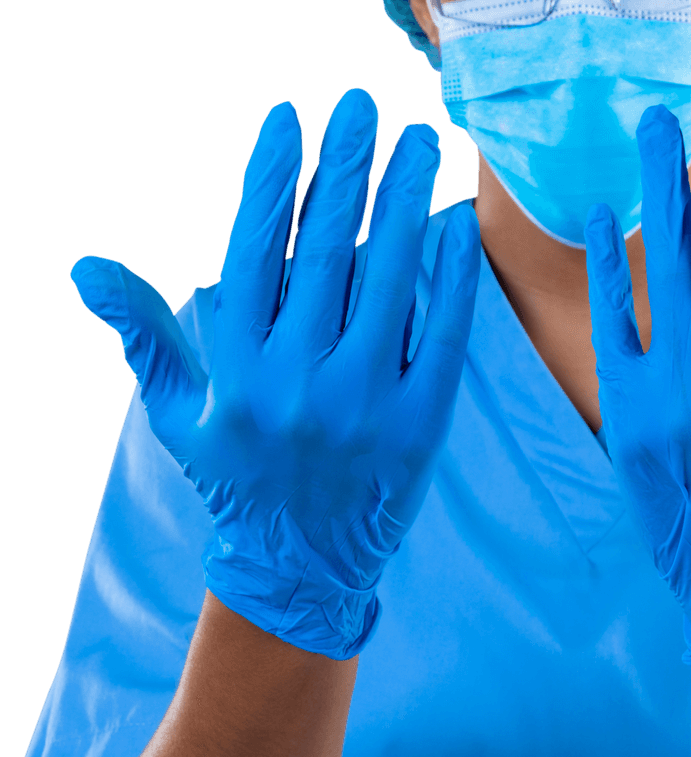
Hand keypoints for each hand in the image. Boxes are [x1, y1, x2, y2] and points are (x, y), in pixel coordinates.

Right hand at [71, 89, 480, 659]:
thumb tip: (89, 268)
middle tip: (361, 111)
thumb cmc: (238, 479)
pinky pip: (440, 338)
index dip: (273, 180)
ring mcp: (363, 406)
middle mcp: (298, 381)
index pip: (255, 252)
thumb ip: (146, 338)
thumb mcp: (178, 414)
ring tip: (418, 149)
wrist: (300, 566)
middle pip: (325, 253)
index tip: (289, 121)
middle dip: (344, 172)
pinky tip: (455, 227)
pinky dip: (451, 279)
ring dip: (403, 206)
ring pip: (388, 285)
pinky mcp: (419, 427)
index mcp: (238, 368)